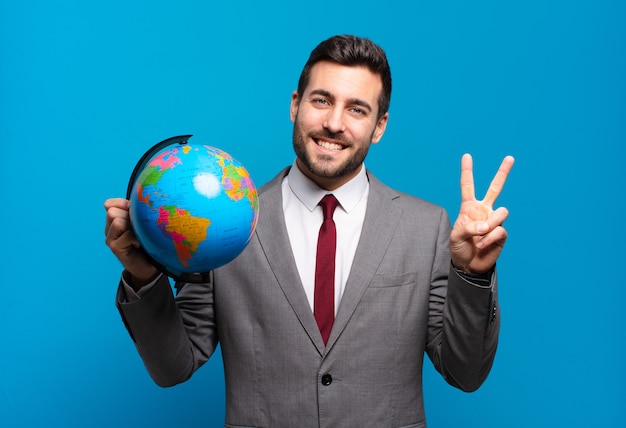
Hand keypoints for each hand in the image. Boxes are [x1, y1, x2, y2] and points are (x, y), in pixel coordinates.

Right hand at [104, 198, 158, 288]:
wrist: (149, 265)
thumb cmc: (148, 241)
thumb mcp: (142, 222)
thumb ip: (136, 211)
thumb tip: (138, 198)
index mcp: (114, 219)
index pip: (111, 204)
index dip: (124, 205)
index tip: (136, 213)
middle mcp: (109, 228)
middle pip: (113, 211)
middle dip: (129, 217)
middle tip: (138, 228)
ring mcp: (110, 238)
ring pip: (117, 222)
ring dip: (132, 227)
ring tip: (138, 236)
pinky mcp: (115, 247)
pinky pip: (126, 234)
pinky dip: (135, 238)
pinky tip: (139, 244)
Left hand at [450, 154, 514, 273]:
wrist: (468, 265)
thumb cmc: (459, 248)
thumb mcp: (456, 236)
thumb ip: (469, 227)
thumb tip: (486, 225)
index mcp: (469, 207)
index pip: (468, 186)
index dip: (467, 171)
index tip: (467, 156)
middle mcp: (484, 211)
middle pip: (495, 188)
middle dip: (503, 173)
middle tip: (510, 157)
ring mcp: (494, 221)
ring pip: (501, 213)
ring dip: (489, 225)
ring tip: (479, 236)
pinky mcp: (501, 233)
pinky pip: (499, 230)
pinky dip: (488, 239)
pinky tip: (482, 245)